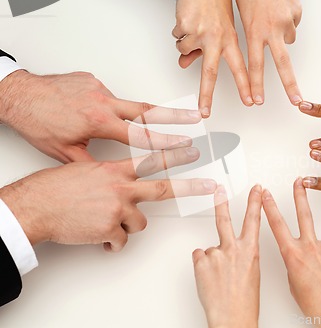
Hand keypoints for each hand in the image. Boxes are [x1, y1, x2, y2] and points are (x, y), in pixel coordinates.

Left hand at [0, 70, 200, 162]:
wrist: (18, 94)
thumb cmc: (37, 122)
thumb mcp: (66, 153)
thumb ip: (94, 163)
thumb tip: (111, 173)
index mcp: (100, 121)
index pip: (142, 135)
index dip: (166, 142)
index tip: (185, 144)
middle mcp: (104, 101)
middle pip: (149, 111)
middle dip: (176, 115)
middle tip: (196, 117)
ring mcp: (99, 88)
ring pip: (129, 103)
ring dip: (142, 113)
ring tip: (146, 118)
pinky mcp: (92, 80)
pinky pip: (110, 95)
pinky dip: (112, 106)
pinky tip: (99, 112)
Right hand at [0, 150, 216, 250]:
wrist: (37, 207)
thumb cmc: (57, 188)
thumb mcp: (87, 170)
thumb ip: (111, 175)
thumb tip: (125, 181)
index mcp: (115, 170)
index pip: (152, 160)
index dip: (175, 156)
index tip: (192, 151)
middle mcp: (120, 188)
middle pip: (163, 189)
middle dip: (190, 187)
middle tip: (209, 185)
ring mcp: (116, 209)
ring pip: (140, 223)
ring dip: (128, 226)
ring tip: (108, 224)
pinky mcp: (109, 230)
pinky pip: (120, 241)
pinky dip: (112, 243)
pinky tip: (99, 238)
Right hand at [173, 0, 251, 117]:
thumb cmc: (214, 3)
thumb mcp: (219, 29)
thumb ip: (207, 49)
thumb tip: (187, 63)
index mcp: (230, 40)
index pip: (240, 68)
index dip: (245, 86)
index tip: (250, 101)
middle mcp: (217, 39)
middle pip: (210, 73)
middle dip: (206, 95)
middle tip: (205, 111)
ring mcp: (200, 34)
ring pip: (184, 51)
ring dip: (184, 44)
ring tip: (194, 27)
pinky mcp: (185, 27)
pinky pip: (177, 37)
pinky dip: (178, 31)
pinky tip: (188, 19)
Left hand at [192, 185, 261, 327]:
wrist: (232, 317)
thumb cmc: (245, 301)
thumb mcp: (252, 272)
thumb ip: (242, 256)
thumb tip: (230, 251)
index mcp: (251, 250)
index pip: (254, 219)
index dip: (255, 202)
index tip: (256, 190)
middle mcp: (234, 248)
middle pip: (225, 219)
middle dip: (222, 202)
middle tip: (219, 190)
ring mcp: (216, 253)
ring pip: (210, 249)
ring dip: (212, 261)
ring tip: (218, 277)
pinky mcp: (201, 261)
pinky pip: (199, 258)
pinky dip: (202, 267)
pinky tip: (209, 279)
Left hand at [234, 0, 301, 104]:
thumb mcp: (242, 17)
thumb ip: (252, 36)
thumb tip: (262, 49)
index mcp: (254, 31)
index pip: (255, 65)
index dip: (256, 85)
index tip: (257, 100)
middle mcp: (271, 29)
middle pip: (282, 64)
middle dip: (290, 85)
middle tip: (296, 101)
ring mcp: (287, 21)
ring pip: (288, 39)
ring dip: (281, 34)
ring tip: (272, 17)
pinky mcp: (297, 13)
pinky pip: (293, 24)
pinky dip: (287, 20)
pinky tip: (279, 9)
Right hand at [262, 178, 320, 327]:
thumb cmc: (316, 303)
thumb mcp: (293, 283)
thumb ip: (294, 264)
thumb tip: (299, 258)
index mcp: (292, 255)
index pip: (277, 225)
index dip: (269, 208)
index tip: (265, 196)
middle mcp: (309, 247)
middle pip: (302, 215)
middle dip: (299, 196)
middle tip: (298, 182)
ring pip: (318, 245)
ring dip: (318, 256)